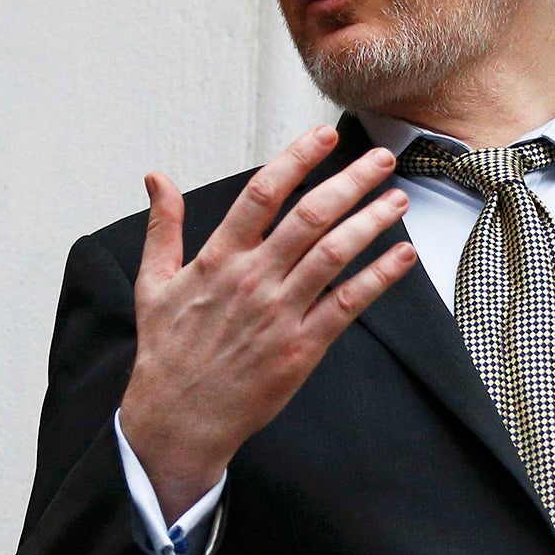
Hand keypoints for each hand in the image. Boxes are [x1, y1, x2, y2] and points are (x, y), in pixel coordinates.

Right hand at [118, 126, 418, 521]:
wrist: (180, 418)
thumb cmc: (167, 351)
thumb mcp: (152, 282)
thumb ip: (162, 226)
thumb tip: (157, 178)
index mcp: (218, 258)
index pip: (262, 193)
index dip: (297, 159)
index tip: (324, 136)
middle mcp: (252, 279)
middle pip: (309, 216)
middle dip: (350, 182)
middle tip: (381, 158)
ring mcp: (279, 313)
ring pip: (333, 254)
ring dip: (371, 222)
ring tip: (398, 199)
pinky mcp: (301, 347)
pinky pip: (347, 304)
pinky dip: (378, 277)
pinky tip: (402, 255)